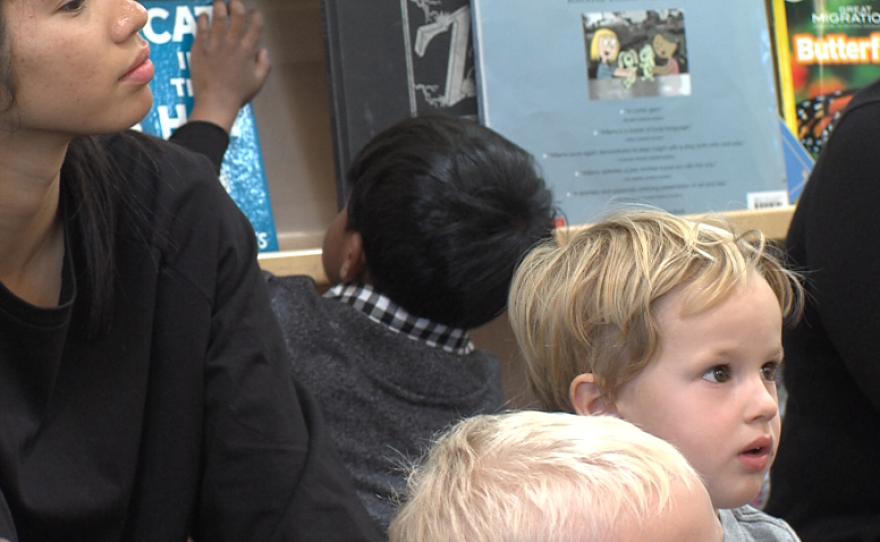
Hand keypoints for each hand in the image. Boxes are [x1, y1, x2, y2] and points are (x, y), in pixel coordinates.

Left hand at [188, 0, 270, 133]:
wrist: (216, 102)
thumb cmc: (237, 95)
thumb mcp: (258, 82)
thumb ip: (264, 64)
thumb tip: (263, 51)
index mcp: (247, 51)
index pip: (255, 25)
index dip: (256, 15)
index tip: (254, 12)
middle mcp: (232, 44)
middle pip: (236, 16)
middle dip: (236, 5)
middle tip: (234, 2)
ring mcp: (215, 45)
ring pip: (218, 18)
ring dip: (219, 6)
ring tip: (219, 2)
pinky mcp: (200, 49)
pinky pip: (201, 28)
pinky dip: (203, 19)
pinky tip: (204, 15)